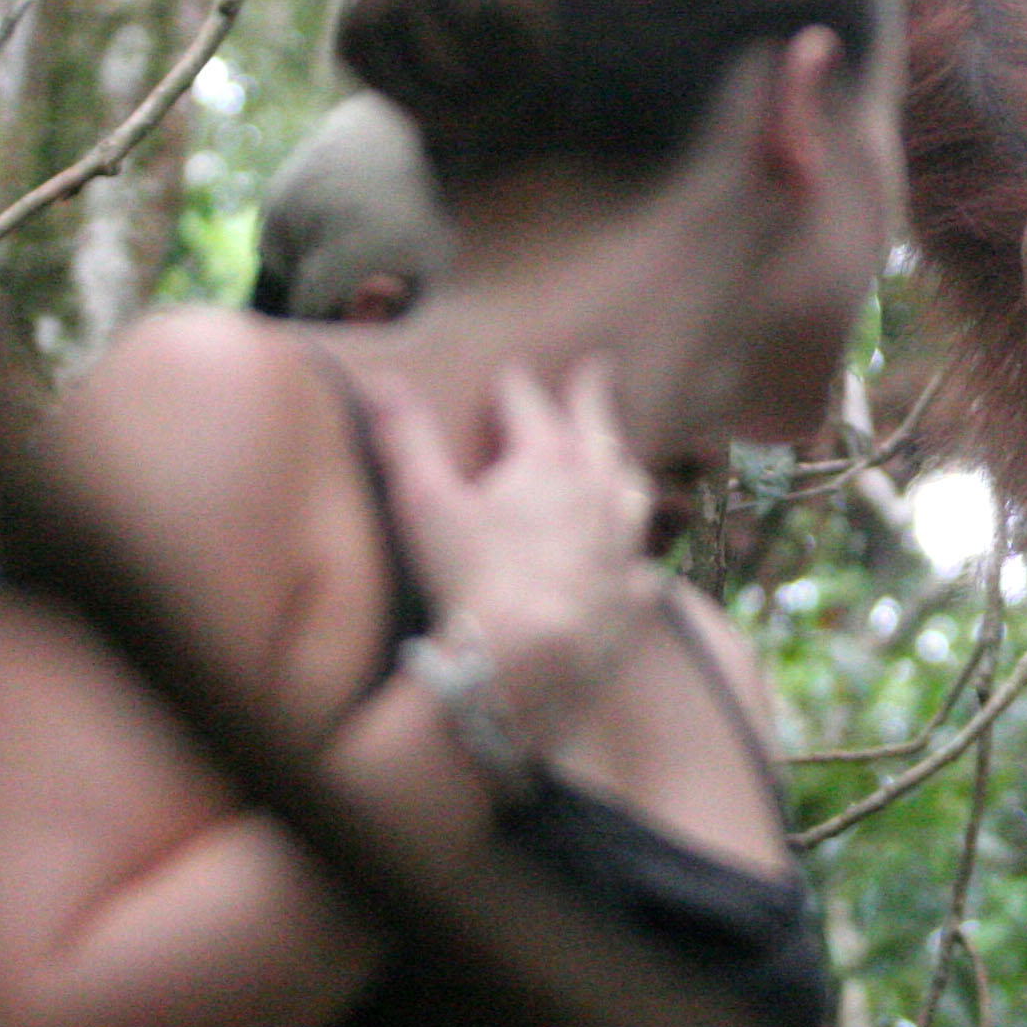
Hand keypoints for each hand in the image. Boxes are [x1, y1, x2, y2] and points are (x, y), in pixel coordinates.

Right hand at [368, 359, 659, 733]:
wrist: (531, 658)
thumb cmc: (470, 577)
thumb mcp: (423, 500)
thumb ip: (405, 437)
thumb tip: (382, 380)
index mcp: (546, 459)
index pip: (529, 404)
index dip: (515, 385)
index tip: (512, 371)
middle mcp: (596, 490)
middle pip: (596, 429)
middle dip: (592, 395)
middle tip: (599, 368)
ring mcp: (622, 542)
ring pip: (631, 488)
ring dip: (621, 466)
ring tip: (617, 456)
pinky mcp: (632, 594)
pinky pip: (644, 566)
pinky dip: (638, 557)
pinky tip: (637, 562)